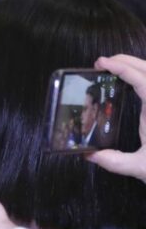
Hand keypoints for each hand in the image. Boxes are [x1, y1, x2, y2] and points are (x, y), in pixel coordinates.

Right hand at [86, 54, 145, 182]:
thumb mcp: (141, 167)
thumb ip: (114, 161)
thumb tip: (88, 154)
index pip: (142, 79)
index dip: (121, 67)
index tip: (101, 63)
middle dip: (125, 60)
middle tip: (101, 63)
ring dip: (134, 65)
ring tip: (112, 67)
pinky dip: (140, 76)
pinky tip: (128, 81)